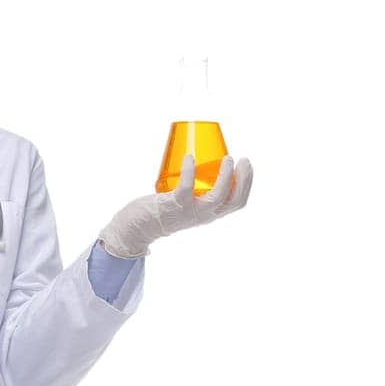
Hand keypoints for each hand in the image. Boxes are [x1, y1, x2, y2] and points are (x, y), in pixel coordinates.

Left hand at [97, 153, 253, 258]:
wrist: (137, 228)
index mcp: (209, 213)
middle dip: (243, 179)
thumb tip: (197, 159)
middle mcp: (203, 215)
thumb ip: (193, 189)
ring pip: (217, 196)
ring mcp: (190, 211)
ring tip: (226, 158)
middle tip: (241, 159)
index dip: (247, 183)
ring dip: (225, 176)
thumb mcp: (185, 202)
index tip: (247, 165)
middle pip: (233, 200)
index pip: (237, 203)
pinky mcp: (174, 205)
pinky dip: (189, 170)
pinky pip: (186, 187)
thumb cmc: (161, 210)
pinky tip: (190, 157)